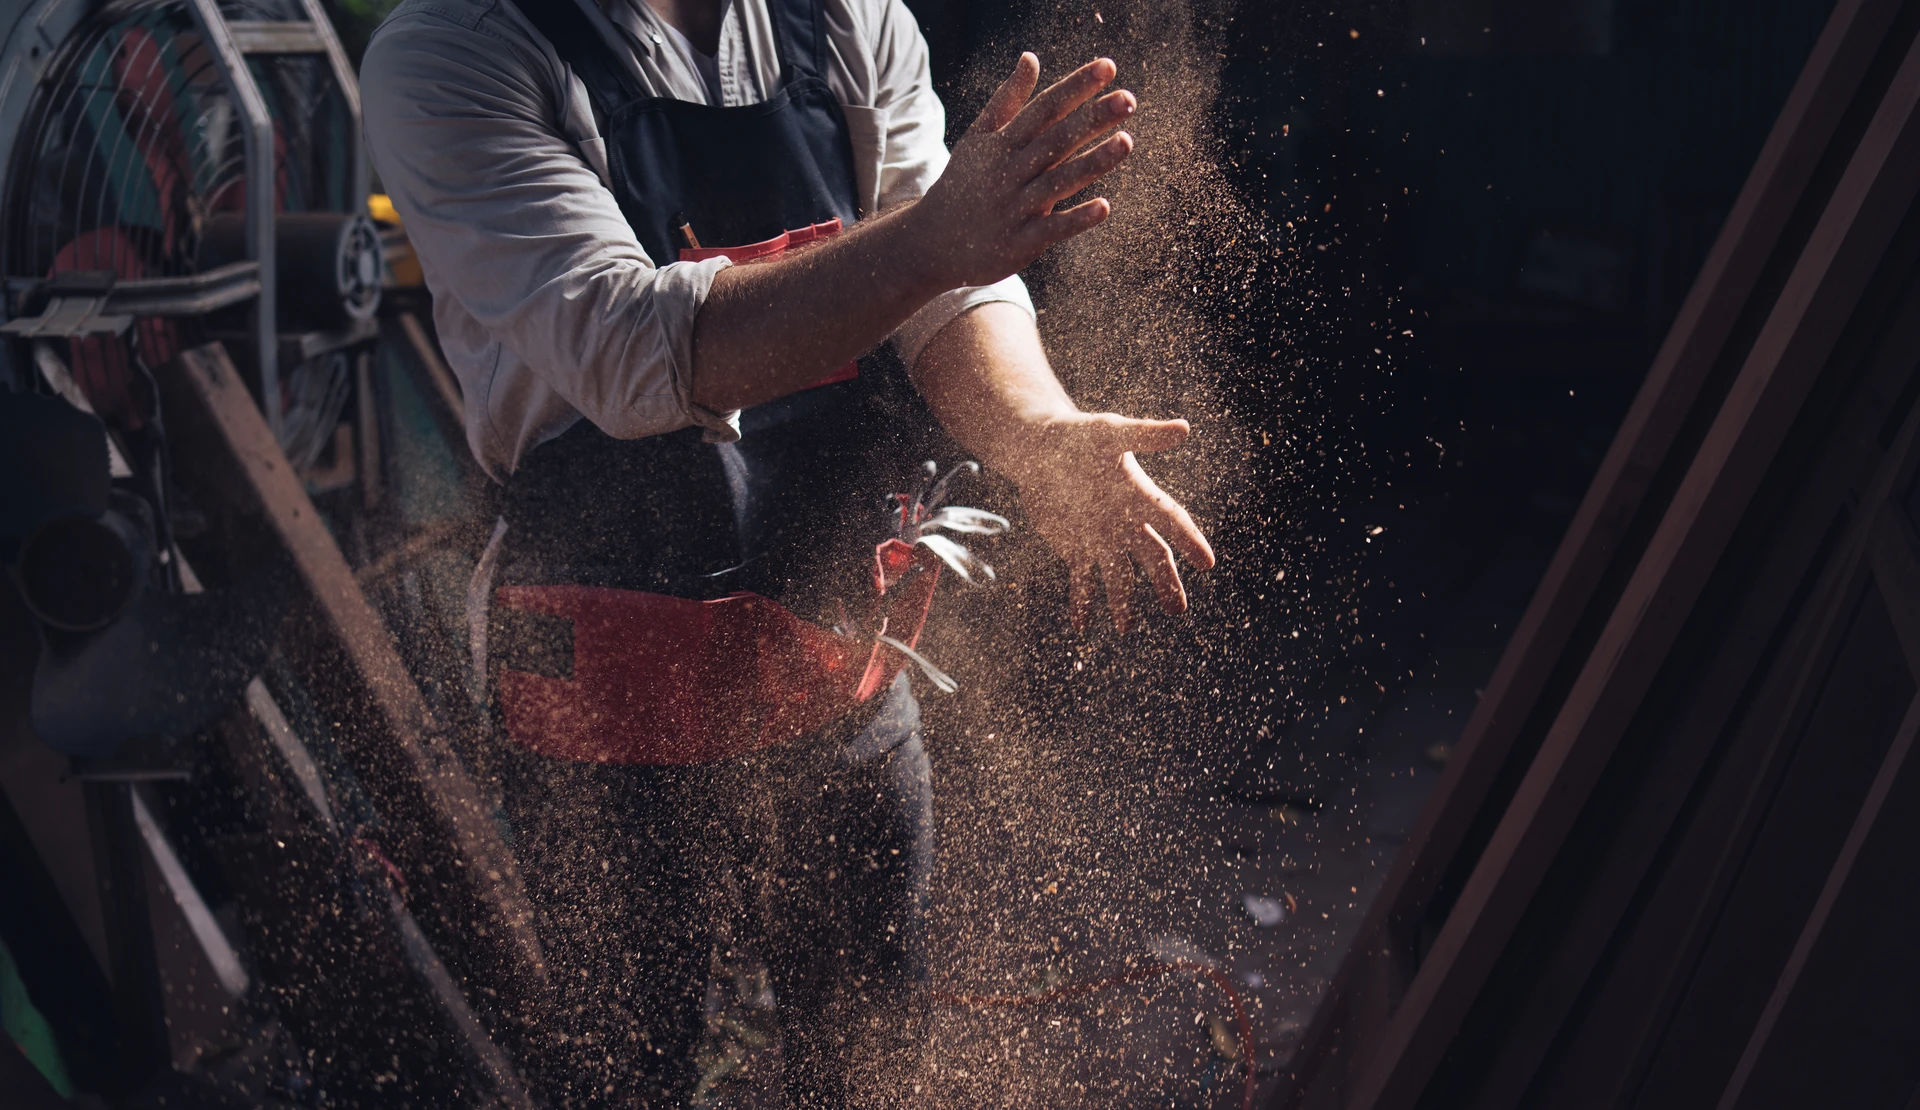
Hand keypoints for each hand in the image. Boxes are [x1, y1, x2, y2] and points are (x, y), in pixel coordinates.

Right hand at [908, 54, 1136, 288]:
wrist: (931, 242)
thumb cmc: (963, 184)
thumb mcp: (979, 138)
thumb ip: (1008, 99)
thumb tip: (1031, 58)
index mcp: (1002, 144)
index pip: (1045, 109)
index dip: (1076, 87)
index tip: (1107, 66)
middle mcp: (1009, 172)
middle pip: (1056, 140)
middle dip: (1092, 118)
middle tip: (1129, 98)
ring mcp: (1014, 208)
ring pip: (1058, 181)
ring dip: (1093, 162)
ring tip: (1127, 141)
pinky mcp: (1019, 242)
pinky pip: (1051, 229)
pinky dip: (1076, 219)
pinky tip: (1104, 207)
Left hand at [1005, 413, 1214, 633]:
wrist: (1039, 448)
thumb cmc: (1077, 435)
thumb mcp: (1111, 432)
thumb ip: (1145, 435)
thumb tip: (1184, 429)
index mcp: (1139, 495)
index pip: (1171, 521)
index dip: (1190, 541)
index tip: (1207, 563)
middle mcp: (1126, 522)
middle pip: (1152, 557)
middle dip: (1165, 583)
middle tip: (1177, 610)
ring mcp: (1101, 538)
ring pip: (1118, 576)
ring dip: (1122, 602)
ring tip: (1125, 628)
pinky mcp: (1075, 548)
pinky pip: (1082, 581)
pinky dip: (1082, 603)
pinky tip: (1082, 626)